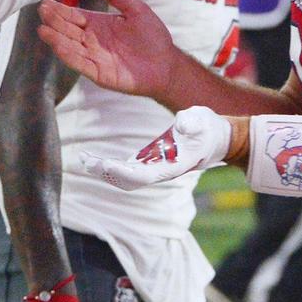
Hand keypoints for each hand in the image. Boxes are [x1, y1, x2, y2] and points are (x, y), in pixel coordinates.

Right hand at [38, 0, 181, 96]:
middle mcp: (92, 41)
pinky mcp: (100, 73)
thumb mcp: (136, 9)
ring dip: (56, 39)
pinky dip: (68, 55)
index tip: (46, 3)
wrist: (167, 64)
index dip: (60, 11)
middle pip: (68, 30)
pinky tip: (58, 46)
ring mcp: (94, 57)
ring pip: (70, 47)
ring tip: (43, 29)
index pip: (74, 16)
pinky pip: (81, 64)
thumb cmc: (153, 38)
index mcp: (98, 25)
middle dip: (55, 21)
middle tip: (42, 11)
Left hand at [81, 105, 232, 188]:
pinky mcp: (148, 162)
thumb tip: (181, 124)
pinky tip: (93, 158)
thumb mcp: (203, 121)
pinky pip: (124, 169)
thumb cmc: (209, 129)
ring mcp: (153, 169)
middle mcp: (159, 172)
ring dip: (103, 170)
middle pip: (128, 180)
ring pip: (123, 176)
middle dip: (106, 172)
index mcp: (171, 167)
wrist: (217, 138)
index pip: (142, 176)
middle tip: (86, 161)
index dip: (123, 172)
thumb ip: (193, 122)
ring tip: (84, 159)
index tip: (106, 163)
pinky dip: (108, 165)